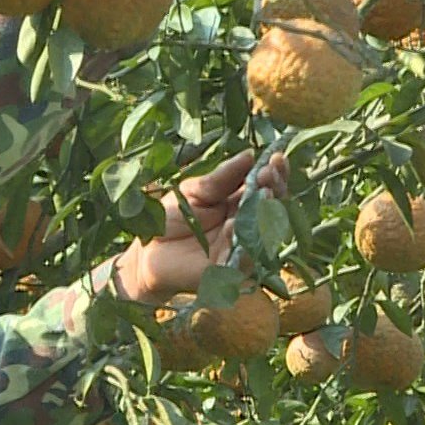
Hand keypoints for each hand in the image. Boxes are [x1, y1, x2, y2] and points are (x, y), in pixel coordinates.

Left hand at [111, 149, 288, 303]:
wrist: (148, 252)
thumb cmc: (171, 219)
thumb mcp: (195, 191)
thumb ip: (221, 178)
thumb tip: (249, 155)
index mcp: (239, 202)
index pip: (265, 185)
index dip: (274, 172)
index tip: (277, 157)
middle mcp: (246, 223)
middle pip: (273, 206)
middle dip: (275, 187)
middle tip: (270, 174)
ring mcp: (242, 246)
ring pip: (265, 230)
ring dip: (265, 212)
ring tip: (264, 193)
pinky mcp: (231, 269)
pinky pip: (244, 257)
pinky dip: (241, 240)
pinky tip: (235, 224)